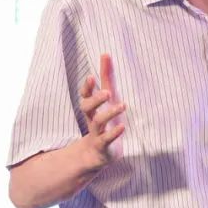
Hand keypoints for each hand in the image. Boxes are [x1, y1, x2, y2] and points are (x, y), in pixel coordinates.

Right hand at [78, 53, 125, 168]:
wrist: (99, 153)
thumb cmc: (106, 121)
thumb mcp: (108, 99)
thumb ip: (107, 77)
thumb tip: (105, 53)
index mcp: (92, 109)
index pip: (85, 96)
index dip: (87, 88)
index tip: (91, 77)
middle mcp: (92, 119)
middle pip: (87, 108)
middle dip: (95, 99)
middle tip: (107, 92)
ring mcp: (97, 133)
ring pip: (98, 123)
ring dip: (109, 113)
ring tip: (123, 104)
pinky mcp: (104, 147)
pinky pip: (106, 140)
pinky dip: (113, 133)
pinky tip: (122, 126)